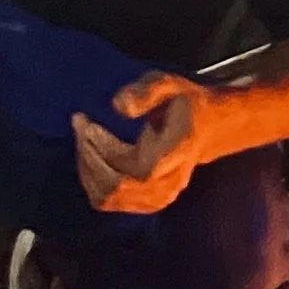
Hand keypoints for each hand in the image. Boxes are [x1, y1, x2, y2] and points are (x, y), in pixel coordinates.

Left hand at [73, 71, 205, 212]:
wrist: (208, 129)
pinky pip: (108, 202)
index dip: (106, 151)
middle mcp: (169, 181)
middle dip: (89, 157)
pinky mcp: (147, 204)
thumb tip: (118, 107)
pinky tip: (90, 156)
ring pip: (107, 198)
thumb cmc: (185, 103)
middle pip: (117, 186)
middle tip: (80, 127)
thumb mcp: (168, 85)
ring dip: (87, 169)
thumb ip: (145, 92)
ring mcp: (159, 197)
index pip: (138, 167)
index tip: (89, 124)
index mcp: (178, 151)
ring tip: (83, 139)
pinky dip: (91, 180)